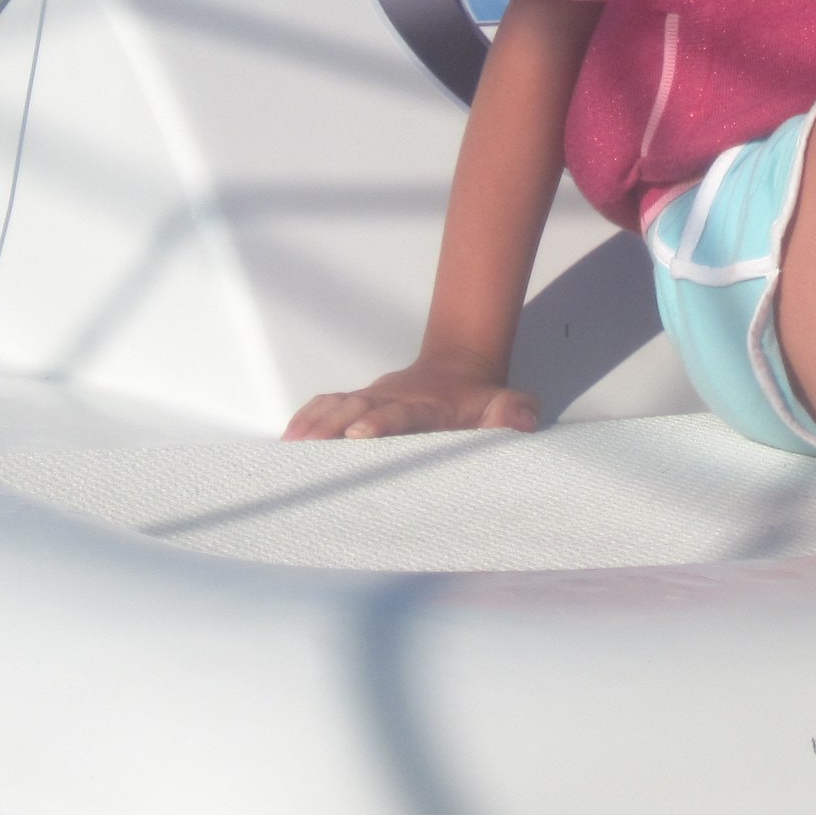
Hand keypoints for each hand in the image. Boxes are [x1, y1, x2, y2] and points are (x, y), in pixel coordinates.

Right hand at [282, 355, 540, 440]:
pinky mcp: (360, 402)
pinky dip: (308, 416)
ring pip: (339, 405)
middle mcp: (393, 397)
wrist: (458, 367)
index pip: (400, 413)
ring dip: (314, 424)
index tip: (358, 435)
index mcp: (425, 405)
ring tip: (289, 446)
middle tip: (307, 447)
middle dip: (332, 427)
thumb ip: (515, 412)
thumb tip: (526, 419)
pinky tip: (288, 439)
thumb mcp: (502, 404)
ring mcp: (374, 397)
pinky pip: (329, 404)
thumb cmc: (477, 399)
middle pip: (358, 409)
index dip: (380, 423)